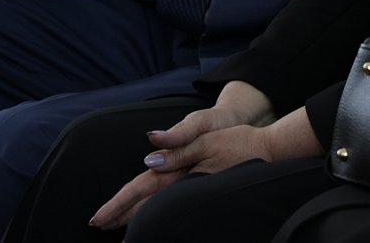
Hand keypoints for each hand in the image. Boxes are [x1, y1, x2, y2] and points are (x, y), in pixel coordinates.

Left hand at [90, 92, 313, 229]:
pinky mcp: (202, 192)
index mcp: (181, 172)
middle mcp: (184, 186)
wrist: (270, 151)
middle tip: (99, 226)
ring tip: (120, 232)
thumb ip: (178, 146)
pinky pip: (172, 208)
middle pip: (146, 206)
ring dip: (137, 220)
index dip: (119, 204)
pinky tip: (153, 221)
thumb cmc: (239, 141)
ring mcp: (194, 193)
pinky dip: (158, 216)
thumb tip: (149, 153)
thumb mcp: (207, 136)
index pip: (142, 189)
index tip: (98, 218)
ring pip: (158, 210)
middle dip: (122, 217)